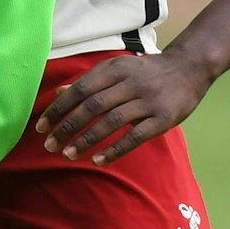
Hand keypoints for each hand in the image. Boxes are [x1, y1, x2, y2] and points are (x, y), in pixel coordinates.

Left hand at [34, 52, 212, 165]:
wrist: (188, 68)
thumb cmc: (145, 72)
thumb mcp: (117, 69)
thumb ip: (89, 81)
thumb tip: (58, 93)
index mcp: (113, 69)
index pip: (79, 90)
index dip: (58, 109)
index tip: (41, 126)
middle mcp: (128, 83)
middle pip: (92, 106)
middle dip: (67, 127)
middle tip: (49, 145)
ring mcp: (147, 101)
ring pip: (111, 122)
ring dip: (87, 140)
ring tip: (68, 154)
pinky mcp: (162, 119)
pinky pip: (135, 137)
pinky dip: (115, 150)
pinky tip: (98, 160)